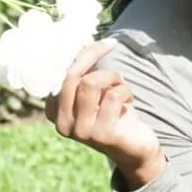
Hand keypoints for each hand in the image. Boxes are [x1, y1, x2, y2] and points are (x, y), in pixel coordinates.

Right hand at [48, 41, 166, 187]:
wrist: (136, 149)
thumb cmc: (114, 114)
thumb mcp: (94, 93)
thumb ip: (84, 73)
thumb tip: (84, 42)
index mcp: (54, 111)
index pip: (60, 73)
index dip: (84, 53)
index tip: (105, 44)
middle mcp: (62, 124)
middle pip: (72, 76)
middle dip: (95, 57)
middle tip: (112, 48)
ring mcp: (81, 131)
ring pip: (90, 83)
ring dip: (112, 77)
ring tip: (120, 86)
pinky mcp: (102, 135)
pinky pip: (112, 96)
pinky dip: (125, 92)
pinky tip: (128, 103)